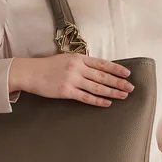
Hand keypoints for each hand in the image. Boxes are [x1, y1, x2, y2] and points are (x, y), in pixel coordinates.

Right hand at [10, 53, 134, 106]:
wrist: (31, 73)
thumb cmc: (49, 66)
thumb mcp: (66, 59)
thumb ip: (82, 63)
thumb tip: (98, 69)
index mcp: (79, 58)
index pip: (102, 63)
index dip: (117, 68)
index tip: (128, 73)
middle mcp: (77, 67)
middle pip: (103, 76)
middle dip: (119, 82)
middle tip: (131, 87)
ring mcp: (72, 79)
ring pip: (97, 87)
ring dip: (112, 92)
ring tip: (123, 95)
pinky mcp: (66, 91)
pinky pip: (86, 97)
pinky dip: (98, 100)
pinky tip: (107, 103)